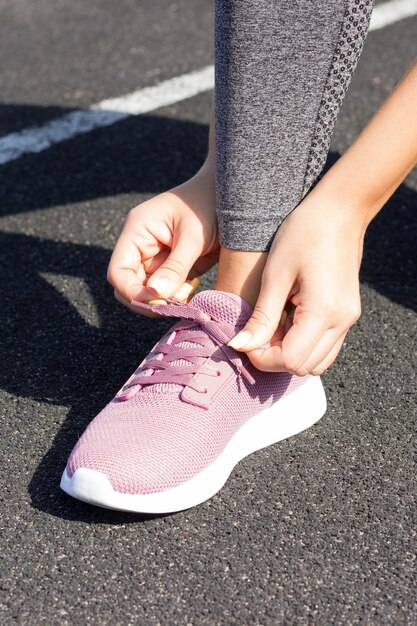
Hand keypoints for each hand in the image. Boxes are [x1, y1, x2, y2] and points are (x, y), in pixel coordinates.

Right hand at [107, 166, 219, 313]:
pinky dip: (177, 297)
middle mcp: (141, 246)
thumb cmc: (210, 204)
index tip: (157, 302)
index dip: (132, 292)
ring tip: (188, 292)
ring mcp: (157, 258)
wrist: (233, 195)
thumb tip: (155, 295)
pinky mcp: (173, 267)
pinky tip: (193, 289)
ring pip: (149, 292)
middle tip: (176, 303)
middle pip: (129, 286)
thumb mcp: (194, 236)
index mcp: (137, 231)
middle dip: (148, 300)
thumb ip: (175, 267)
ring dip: (165, 300)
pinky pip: (167, 290)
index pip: (118, 272)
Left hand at [228, 193, 365, 375]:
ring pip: (317, 362)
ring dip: (290, 353)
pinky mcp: (346, 314)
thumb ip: (260, 316)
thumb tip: (239, 346)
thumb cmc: (304, 232)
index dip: (262, 357)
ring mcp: (348, 319)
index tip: (244, 340)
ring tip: (271, 327)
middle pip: (304, 367)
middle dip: (274, 358)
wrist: (340, 210)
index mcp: (324, 311)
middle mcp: (342, 321)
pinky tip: (286, 321)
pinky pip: (325, 346)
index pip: (291, 360)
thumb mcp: (276, 274)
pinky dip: (303, 343)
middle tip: (255, 334)